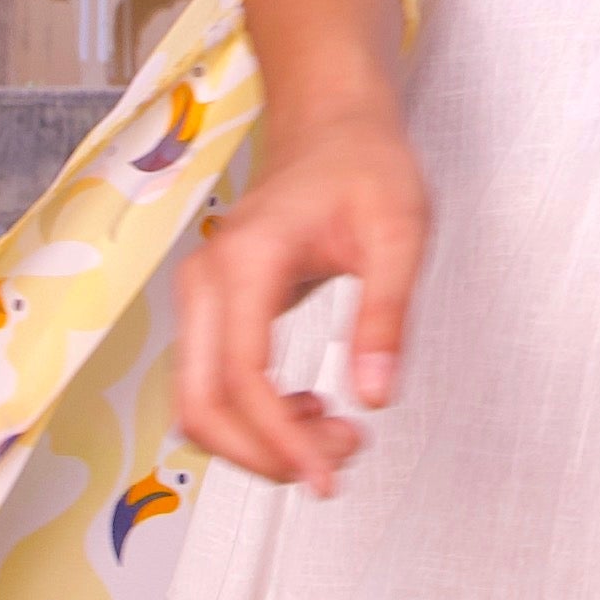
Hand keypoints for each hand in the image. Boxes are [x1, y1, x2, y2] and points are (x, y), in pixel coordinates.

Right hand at [175, 0, 426, 492]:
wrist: (332, 124)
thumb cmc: (364, 165)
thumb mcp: (400, 233)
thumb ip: (387, 315)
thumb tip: (375, 396)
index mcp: (247, 261)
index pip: (245, 378)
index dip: (281, 440)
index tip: (327, 475)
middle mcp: (207, 281)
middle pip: (201, 405)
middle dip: (263, 454)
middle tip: (334, 465)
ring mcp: (201, 296)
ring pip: (199, 404)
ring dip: (257, 441)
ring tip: (334, 435)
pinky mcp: (213, 310)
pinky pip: (213, 385)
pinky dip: (252, 418)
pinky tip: (311, 411)